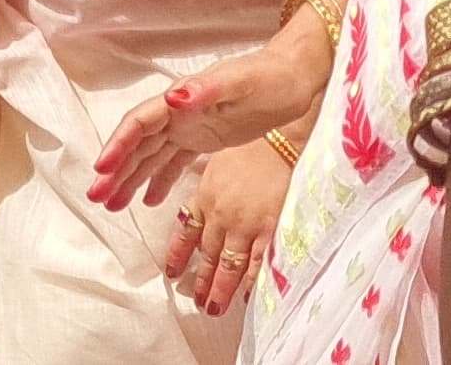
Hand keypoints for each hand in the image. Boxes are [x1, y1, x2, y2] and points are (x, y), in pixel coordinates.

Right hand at [93, 21, 328, 208]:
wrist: (293, 79)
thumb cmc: (268, 77)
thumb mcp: (239, 83)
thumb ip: (205, 90)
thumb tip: (172, 97)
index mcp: (180, 98)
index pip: (139, 123)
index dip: (118, 144)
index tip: (102, 168)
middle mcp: (176, 114)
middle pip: (137, 143)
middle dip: (115, 170)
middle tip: (96, 196)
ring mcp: (188, 128)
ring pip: (150, 156)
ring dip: (130, 179)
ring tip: (112, 205)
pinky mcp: (203, 140)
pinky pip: (172, 163)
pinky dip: (158, 181)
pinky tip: (150, 201)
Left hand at [154, 140, 295, 318]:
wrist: (278, 142)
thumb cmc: (250, 149)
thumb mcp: (218, 166)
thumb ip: (209, 189)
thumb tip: (202, 204)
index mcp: (205, 197)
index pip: (186, 232)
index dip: (178, 254)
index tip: (171, 273)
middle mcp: (221, 215)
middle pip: (208, 255)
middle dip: (201, 281)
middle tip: (197, 302)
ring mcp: (244, 225)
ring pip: (228, 265)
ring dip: (220, 289)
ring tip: (214, 308)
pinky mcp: (269, 229)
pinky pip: (257, 263)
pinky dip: (251, 282)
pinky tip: (248, 297)